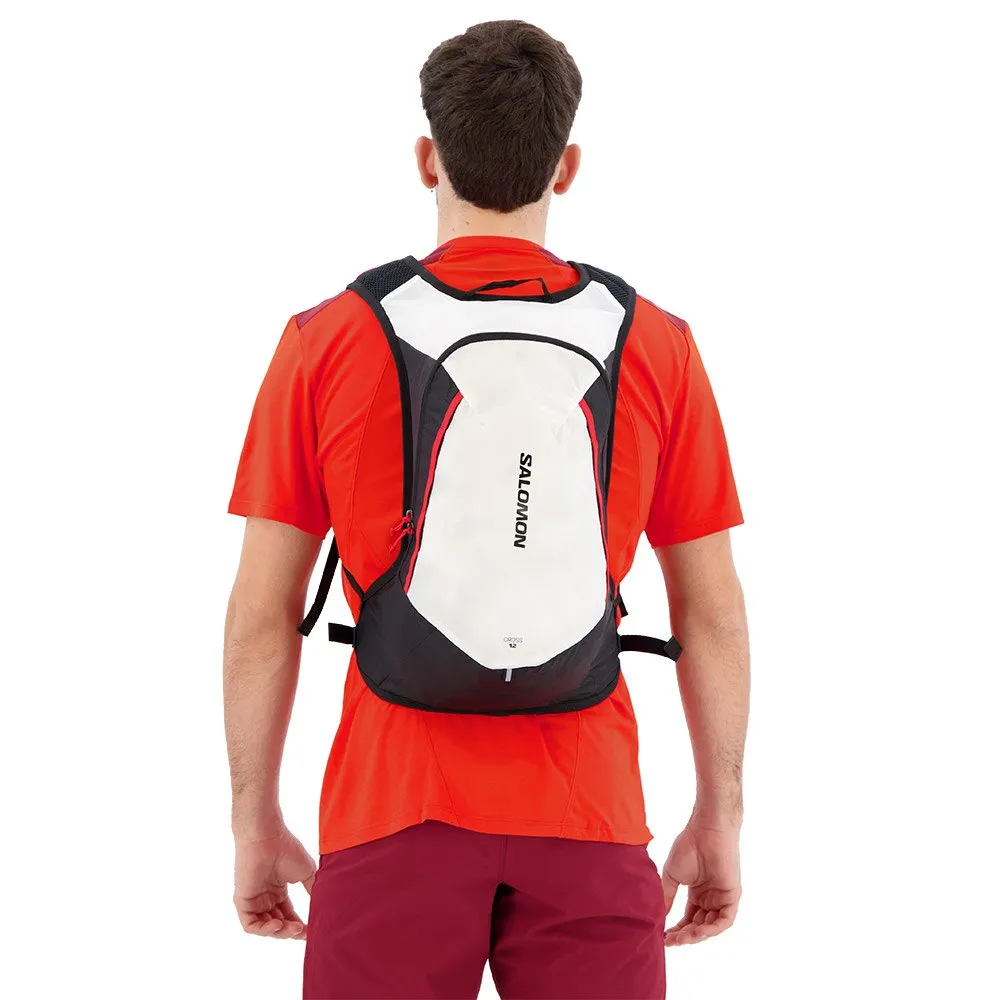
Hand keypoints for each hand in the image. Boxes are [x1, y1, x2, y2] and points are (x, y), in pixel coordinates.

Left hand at [234, 826, 316, 939]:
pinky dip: (264, 930)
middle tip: (304, 932)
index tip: (312, 931)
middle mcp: (265, 897)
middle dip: (291, 931)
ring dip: (280, 932)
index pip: (288, 916)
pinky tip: (278, 925)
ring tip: (294, 929)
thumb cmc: (287, 849)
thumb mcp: (306, 873)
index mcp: (278, 890)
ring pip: (265, 927)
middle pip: (278, 924)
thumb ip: (313, 891)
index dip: (299, 926)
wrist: (268, 837)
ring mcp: (253, 900)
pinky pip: (250, 925)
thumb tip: (323, 908)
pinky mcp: (242, 902)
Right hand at [661, 820, 740, 945]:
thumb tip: (658, 916)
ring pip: (711, 926)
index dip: (676, 930)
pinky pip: (725, 920)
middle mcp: (710, 899)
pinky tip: (698, 932)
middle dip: (684, 935)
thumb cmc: (688, 846)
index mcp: (697, 893)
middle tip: (670, 941)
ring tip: (681, 938)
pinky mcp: (732, 897)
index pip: (688, 919)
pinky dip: (712, 929)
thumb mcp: (672, 876)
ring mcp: (721, 898)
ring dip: (696, 935)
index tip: (663, 937)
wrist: (706, 831)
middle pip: (698, 926)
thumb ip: (667, 896)